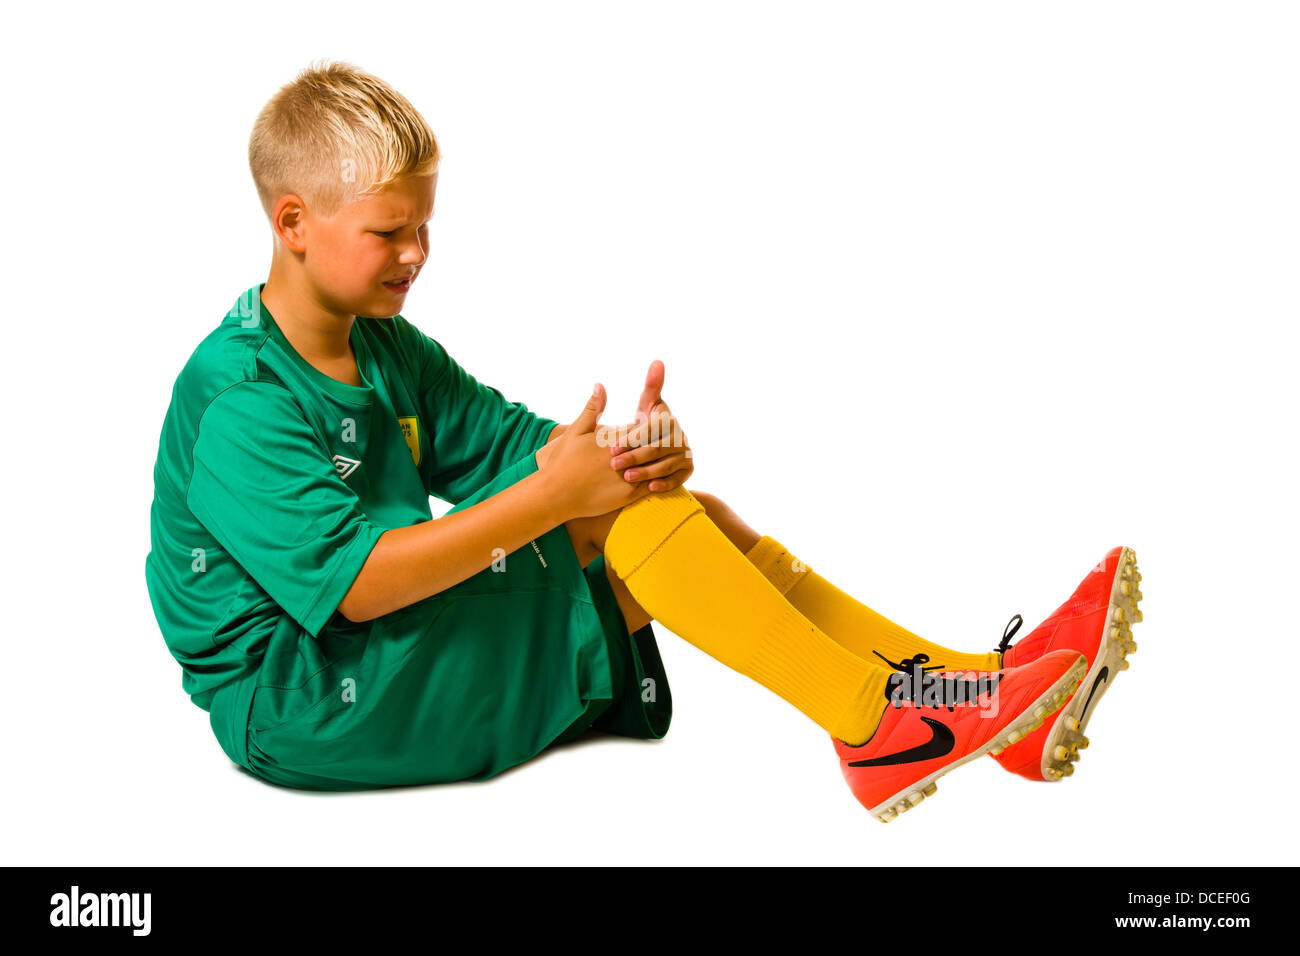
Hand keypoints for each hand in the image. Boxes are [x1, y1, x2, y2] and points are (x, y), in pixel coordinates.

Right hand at [540, 384, 661, 519]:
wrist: (555, 494)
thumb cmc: (563, 461)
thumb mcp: (577, 431)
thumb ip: (593, 409)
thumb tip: (600, 385)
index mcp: (614, 438)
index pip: (643, 427)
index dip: (649, 426)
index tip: (653, 424)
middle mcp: (625, 456)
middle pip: (653, 444)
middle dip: (658, 442)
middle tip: (664, 442)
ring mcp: (628, 476)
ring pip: (655, 465)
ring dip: (660, 462)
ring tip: (663, 460)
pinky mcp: (628, 495)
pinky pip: (651, 485)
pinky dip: (657, 481)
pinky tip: (657, 478)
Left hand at [606, 360, 693, 492]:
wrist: (658, 449)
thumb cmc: (647, 425)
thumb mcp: (649, 405)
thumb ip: (652, 386)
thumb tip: (657, 361)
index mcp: (670, 420)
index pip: (651, 429)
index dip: (631, 438)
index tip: (612, 446)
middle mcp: (681, 437)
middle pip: (656, 449)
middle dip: (634, 457)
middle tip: (614, 465)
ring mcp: (685, 454)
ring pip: (664, 465)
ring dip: (646, 472)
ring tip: (627, 477)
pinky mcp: (687, 471)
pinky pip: (676, 479)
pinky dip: (664, 483)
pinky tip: (649, 487)